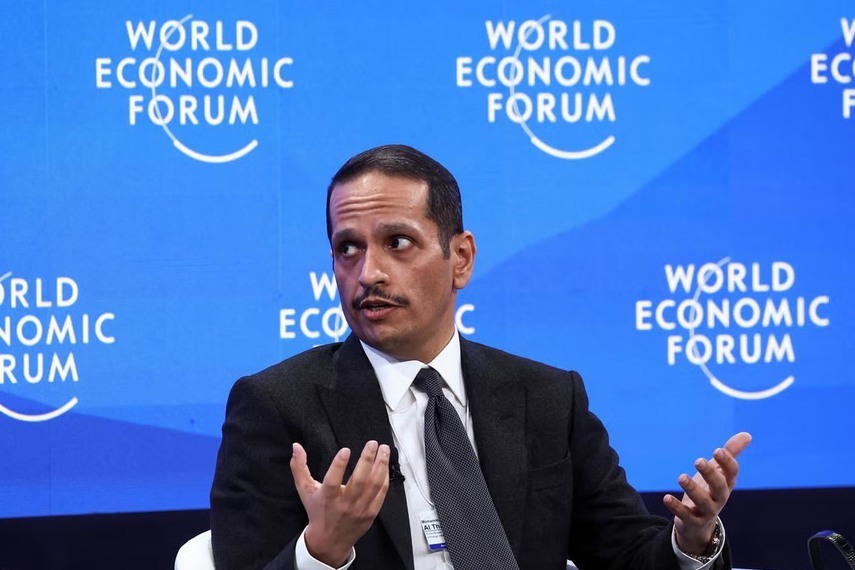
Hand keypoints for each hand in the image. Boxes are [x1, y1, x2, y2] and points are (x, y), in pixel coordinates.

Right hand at [290, 441, 390, 566]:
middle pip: (359, 481)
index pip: (333, 481)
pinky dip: (384, 478)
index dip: (339, 465)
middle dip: (367, 460)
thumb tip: (296, 446)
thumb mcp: (305, 490)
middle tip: (372, 443)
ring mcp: (360, 509)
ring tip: (384, 449)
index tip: (346, 449)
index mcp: (327, 498)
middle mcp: (345, 504)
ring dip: (381, 465)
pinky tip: (385, 465)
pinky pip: (381, 494)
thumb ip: (299, 467)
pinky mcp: (371, 513)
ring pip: (374, 485)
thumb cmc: (317, 510)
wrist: (329, 541)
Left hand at [663, 432, 751, 554]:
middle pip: (719, 487)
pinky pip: (685, 516)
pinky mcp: (692, 521)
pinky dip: (676, 508)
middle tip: (698, 460)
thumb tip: (747, 434)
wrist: (700, 524)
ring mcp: (706, 511)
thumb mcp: (719, 472)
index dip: (727, 462)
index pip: (732, 473)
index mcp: (726, 484)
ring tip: (681, 477)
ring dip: (692, 489)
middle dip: (710, 474)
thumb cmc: (709, 490)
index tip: (717, 450)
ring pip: (703, 502)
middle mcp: (719, 498)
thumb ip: (730, 454)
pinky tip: (666, 497)